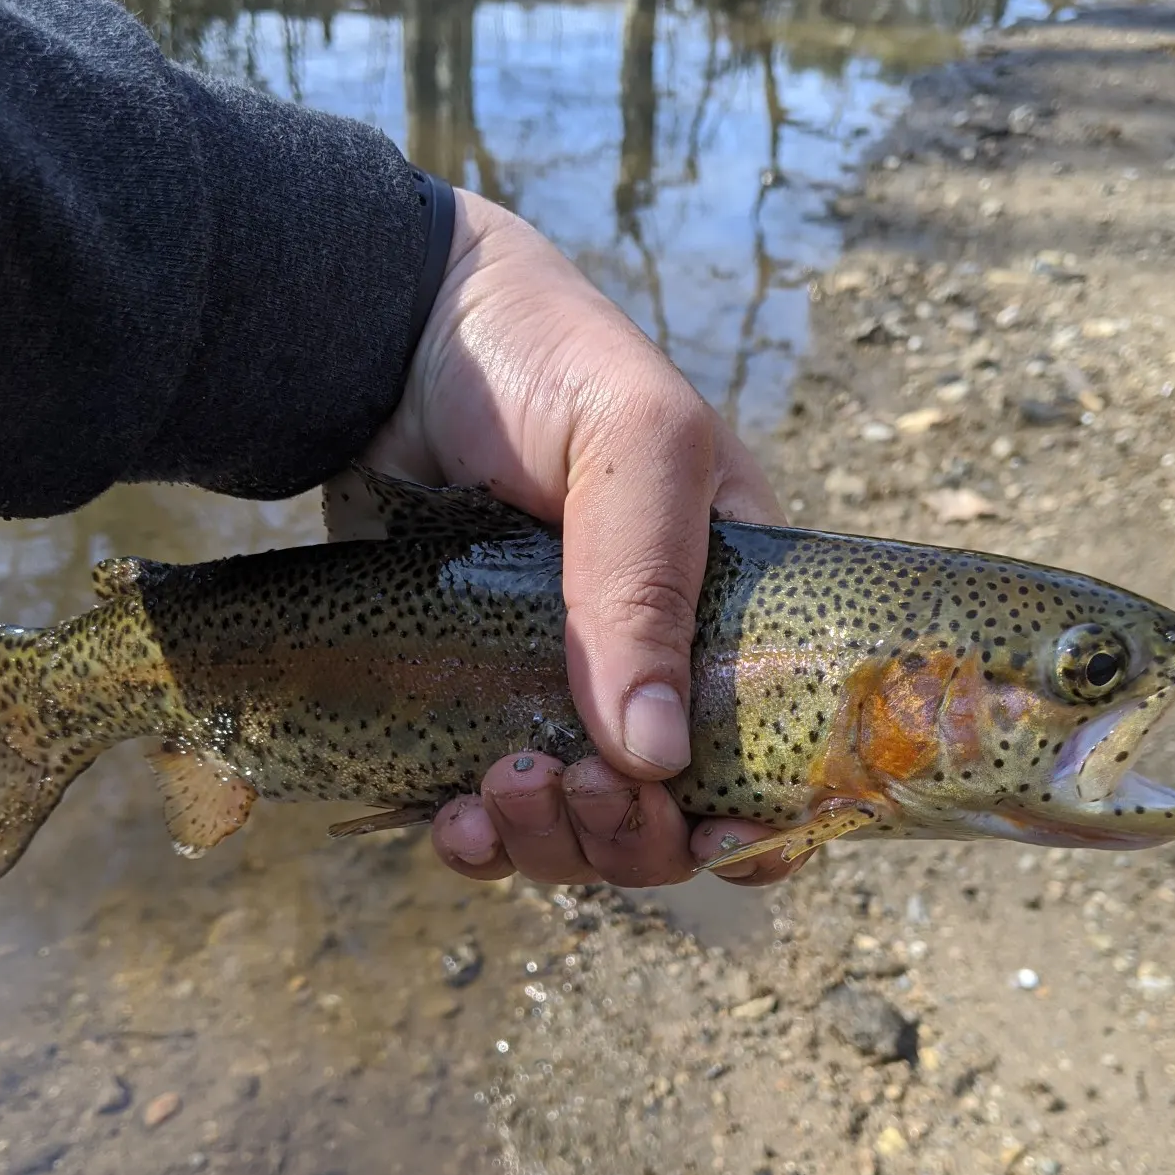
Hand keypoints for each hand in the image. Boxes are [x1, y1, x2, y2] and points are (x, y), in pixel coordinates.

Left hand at [358, 188, 802, 887]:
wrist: (397, 332)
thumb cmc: (548, 361)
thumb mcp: (636, 442)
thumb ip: (650, 585)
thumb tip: (654, 753)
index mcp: (732, 597)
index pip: (777, 739)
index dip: (760, 816)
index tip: (713, 842)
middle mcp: (655, 653)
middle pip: (674, 808)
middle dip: (630, 831)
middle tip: (572, 784)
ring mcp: (561, 679)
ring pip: (581, 822)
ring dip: (553, 842)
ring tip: (500, 791)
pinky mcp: (473, 690)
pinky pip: (490, 807)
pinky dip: (480, 839)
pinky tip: (453, 821)